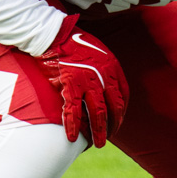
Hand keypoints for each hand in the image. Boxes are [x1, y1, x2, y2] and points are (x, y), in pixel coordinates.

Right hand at [38, 15, 128, 147]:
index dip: (121, 111)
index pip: (123, 94)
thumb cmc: (72, 41)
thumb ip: (104, 67)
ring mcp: (88, 79)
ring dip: (98, 130)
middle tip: (109, 137)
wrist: (53, 33)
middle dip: (113, 124)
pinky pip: (73, 110)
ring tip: (97, 143)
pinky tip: (71, 137)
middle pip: (114, 106)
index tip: (117, 121)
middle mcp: (104, 74)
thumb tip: (104, 85)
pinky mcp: (70, 83)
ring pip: (97, 112)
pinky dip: (73, 125)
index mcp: (112, 66)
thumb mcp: (97, 51)